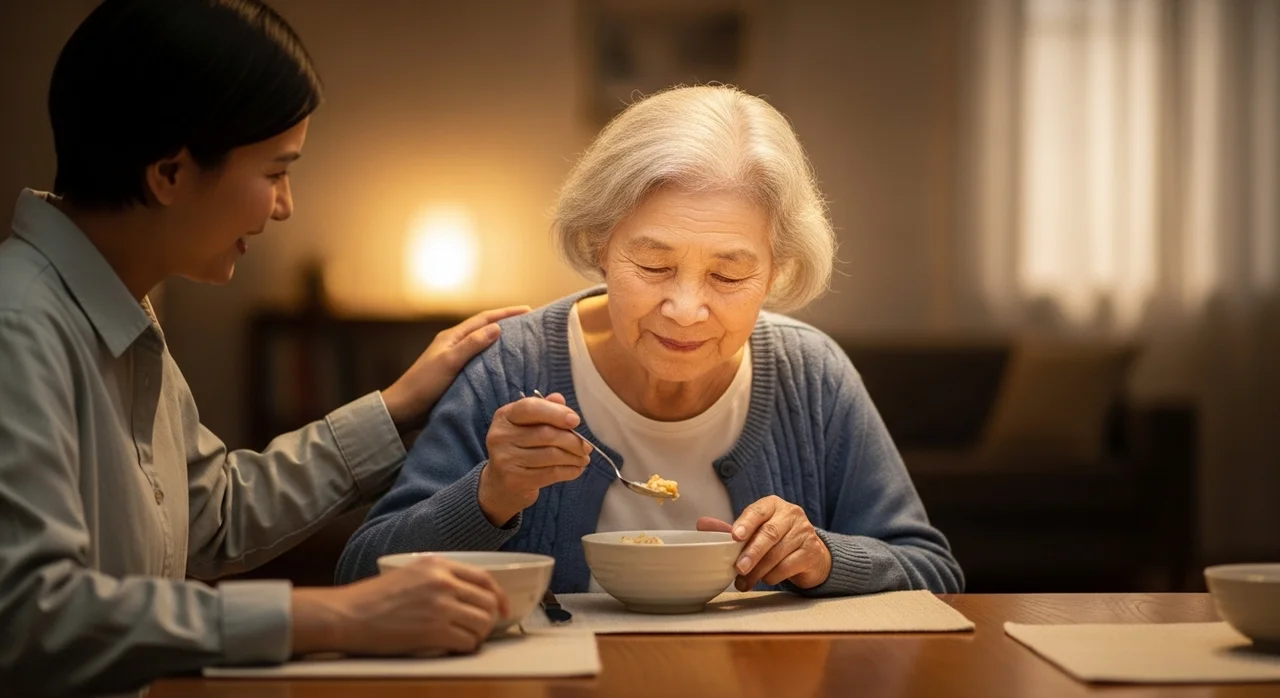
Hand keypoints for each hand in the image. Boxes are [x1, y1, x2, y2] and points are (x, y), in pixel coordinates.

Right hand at [292, 556, 509, 656]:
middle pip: (488, 602)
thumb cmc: (371, 599)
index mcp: (438, 565)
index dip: (498, 596)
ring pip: (482, 623)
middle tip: (479, 630)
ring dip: (477, 636)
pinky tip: (453, 648)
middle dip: (489, 619)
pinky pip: (468, 642)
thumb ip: (437, 579)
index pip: (484, 578)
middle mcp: (443, 582)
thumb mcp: (408, 574)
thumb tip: (465, 596)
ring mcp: (441, 606)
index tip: (502, 609)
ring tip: (463, 640)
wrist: (347, 615)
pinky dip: (465, 648)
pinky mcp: (435, 630)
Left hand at [382, 306, 529, 431]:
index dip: (506, 313)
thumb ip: (472, 344)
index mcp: (452, 337)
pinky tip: (505, 367)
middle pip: (484, 329)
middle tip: (529, 325)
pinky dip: (494, 360)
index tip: (528, 310)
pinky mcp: (456, 375)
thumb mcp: (449, 362)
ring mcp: (455, 360)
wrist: (404, 410)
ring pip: (483, 345)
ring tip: (523, 344)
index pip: (484, 319)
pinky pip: (480, 362)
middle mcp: (454, 345)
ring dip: (501, 341)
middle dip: (507, 323)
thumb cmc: (423, 385)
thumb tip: (497, 327)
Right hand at [478, 392, 592, 525]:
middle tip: (587, 447)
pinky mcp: (515, 479)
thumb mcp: (527, 425)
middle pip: (546, 434)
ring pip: (551, 455)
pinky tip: (577, 469)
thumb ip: (544, 410)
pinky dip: (569, 471)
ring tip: (584, 458)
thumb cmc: (520, 448)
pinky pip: (550, 473)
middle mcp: (500, 436)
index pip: (530, 408)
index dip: (556, 413)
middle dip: (572, 440)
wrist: (501, 483)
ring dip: (574, 457)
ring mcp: (505, 459)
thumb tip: (560, 399)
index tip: (576, 420)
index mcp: (504, 416)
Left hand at [697, 495, 831, 590]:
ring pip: (778, 553)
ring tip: (744, 582)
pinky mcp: (812, 552)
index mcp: (773, 505)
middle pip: (769, 533)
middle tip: (738, 568)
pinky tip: (766, 579)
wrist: (810, 554)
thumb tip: (702, 524)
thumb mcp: (754, 531)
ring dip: (758, 571)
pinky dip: (774, 576)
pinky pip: (789, 566)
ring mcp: (804, 532)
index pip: (757, 511)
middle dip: (751, 553)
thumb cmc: (775, 540)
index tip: (734, 537)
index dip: (745, 523)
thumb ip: (730, 529)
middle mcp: (791, 515)